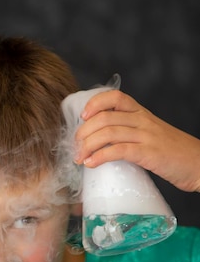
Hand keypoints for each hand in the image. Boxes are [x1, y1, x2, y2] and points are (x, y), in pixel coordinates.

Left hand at [74, 89, 199, 192]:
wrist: (199, 164)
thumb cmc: (172, 153)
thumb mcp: (150, 135)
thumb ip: (129, 133)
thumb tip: (99, 142)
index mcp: (142, 113)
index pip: (115, 97)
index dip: (95, 103)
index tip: (83, 116)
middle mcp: (143, 120)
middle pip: (105, 117)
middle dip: (83, 132)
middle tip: (75, 146)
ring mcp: (146, 136)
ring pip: (108, 132)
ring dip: (87, 146)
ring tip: (79, 158)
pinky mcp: (149, 153)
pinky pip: (119, 150)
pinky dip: (100, 156)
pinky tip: (91, 164)